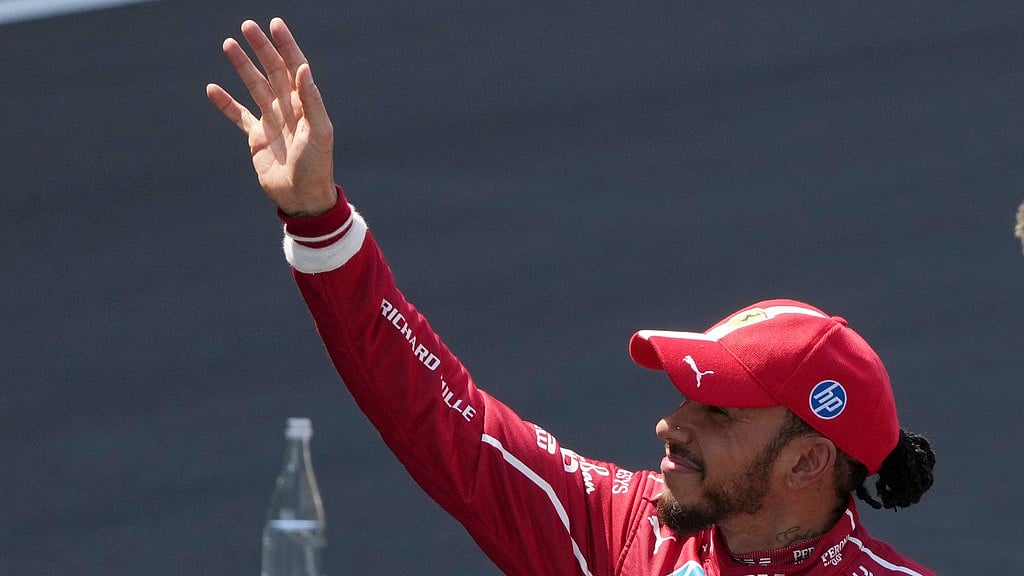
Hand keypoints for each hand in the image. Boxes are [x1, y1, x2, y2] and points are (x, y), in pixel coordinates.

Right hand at [206, 18, 336, 216]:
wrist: (302, 197)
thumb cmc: (316, 166)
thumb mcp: (319, 132)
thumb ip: (311, 100)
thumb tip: (302, 67)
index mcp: (305, 105)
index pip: (295, 67)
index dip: (286, 46)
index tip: (275, 24)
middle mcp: (289, 109)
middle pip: (272, 71)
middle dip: (261, 49)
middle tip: (247, 26)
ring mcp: (272, 122)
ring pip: (255, 87)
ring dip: (243, 67)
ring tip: (229, 44)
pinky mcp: (257, 138)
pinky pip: (239, 116)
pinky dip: (226, 103)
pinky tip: (212, 88)